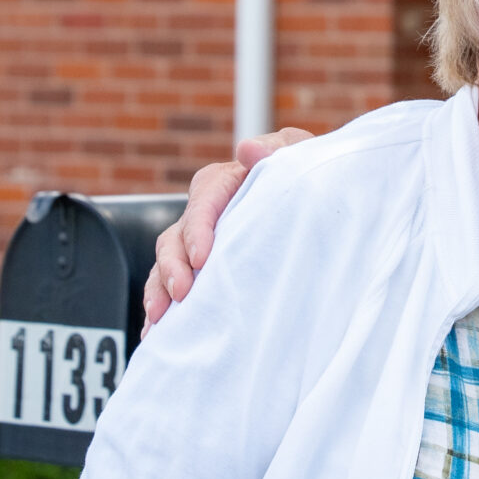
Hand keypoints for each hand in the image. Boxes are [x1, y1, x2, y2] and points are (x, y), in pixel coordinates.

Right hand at [143, 128, 314, 326]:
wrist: (322, 201)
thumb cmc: (309, 175)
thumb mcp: (300, 154)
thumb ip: (278, 149)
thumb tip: (247, 148)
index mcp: (226, 180)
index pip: (203, 199)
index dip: (198, 228)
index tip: (202, 258)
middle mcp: (207, 210)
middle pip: (176, 235)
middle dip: (173, 266)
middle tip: (182, 293)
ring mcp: (201, 240)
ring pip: (168, 261)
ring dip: (159, 288)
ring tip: (160, 316)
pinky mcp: (202, 265)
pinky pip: (171, 283)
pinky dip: (160, 303)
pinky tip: (156, 330)